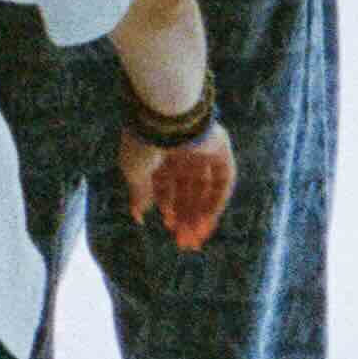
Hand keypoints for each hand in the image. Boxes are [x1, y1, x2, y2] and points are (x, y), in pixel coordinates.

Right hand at [112, 124, 235, 252]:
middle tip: (184, 241)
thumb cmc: (143, 143)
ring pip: (205, 188)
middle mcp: (181, 151)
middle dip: (185, 216)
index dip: (169, 206)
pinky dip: (216, 202)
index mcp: (159, 152)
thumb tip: (138, 216)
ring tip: (195, 238)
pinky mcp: (220, 148)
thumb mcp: (135, 173)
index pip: (167, 184)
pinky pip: (222, 180)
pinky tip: (208, 222)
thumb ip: (138, 194)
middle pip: (187, 189)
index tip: (169, 226)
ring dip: (200, 214)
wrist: (163, 117)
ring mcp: (202, 149)